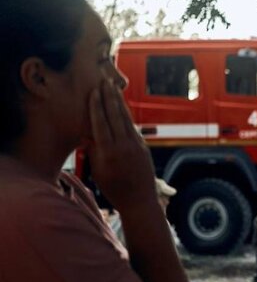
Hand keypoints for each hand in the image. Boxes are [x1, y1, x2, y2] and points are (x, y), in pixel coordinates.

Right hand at [86, 81, 156, 211]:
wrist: (140, 200)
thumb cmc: (114, 188)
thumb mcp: (99, 171)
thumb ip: (95, 150)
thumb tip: (88, 133)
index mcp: (109, 152)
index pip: (101, 123)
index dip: (97, 106)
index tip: (94, 91)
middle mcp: (124, 145)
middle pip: (115, 116)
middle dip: (110, 97)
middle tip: (105, 81)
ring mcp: (136, 144)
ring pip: (125, 119)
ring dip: (119, 102)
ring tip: (114, 88)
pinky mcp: (143, 146)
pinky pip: (132, 127)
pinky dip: (126, 115)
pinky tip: (122, 106)